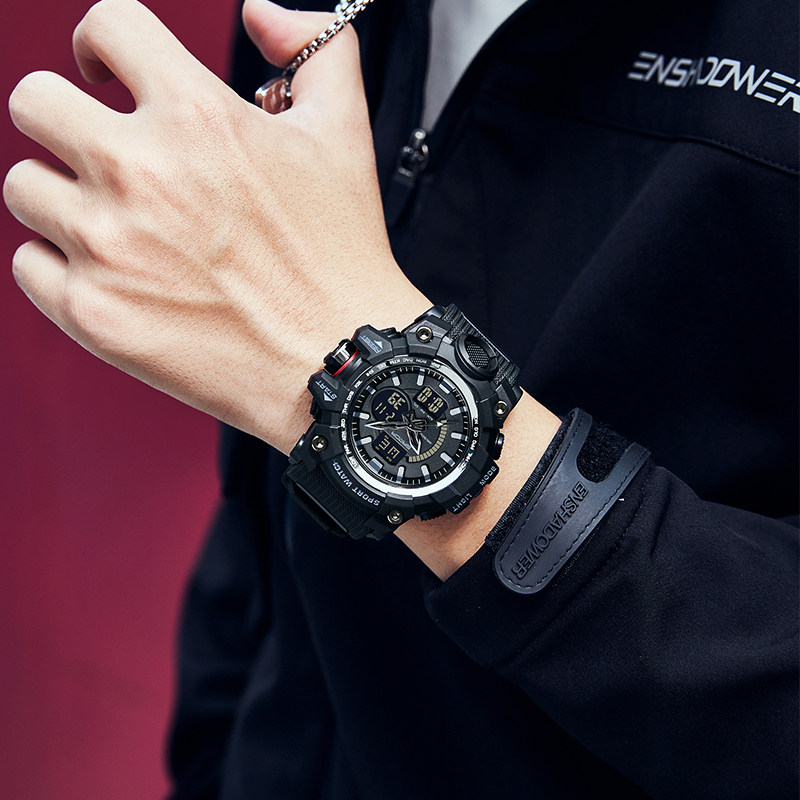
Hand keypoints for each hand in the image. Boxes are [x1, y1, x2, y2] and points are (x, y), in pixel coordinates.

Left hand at [4, 0, 429, 453]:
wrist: (338, 360)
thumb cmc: (342, 255)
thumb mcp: (346, 134)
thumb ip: (315, 47)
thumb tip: (262, 14)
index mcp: (197, 116)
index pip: (105, 28)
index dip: (103, 45)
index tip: (108, 74)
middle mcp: (139, 174)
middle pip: (34, 103)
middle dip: (67, 118)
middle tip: (103, 152)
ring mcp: (108, 248)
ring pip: (24, 186)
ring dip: (63, 196)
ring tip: (116, 224)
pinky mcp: (94, 315)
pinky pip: (29, 265)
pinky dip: (61, 265)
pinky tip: (113, 275)